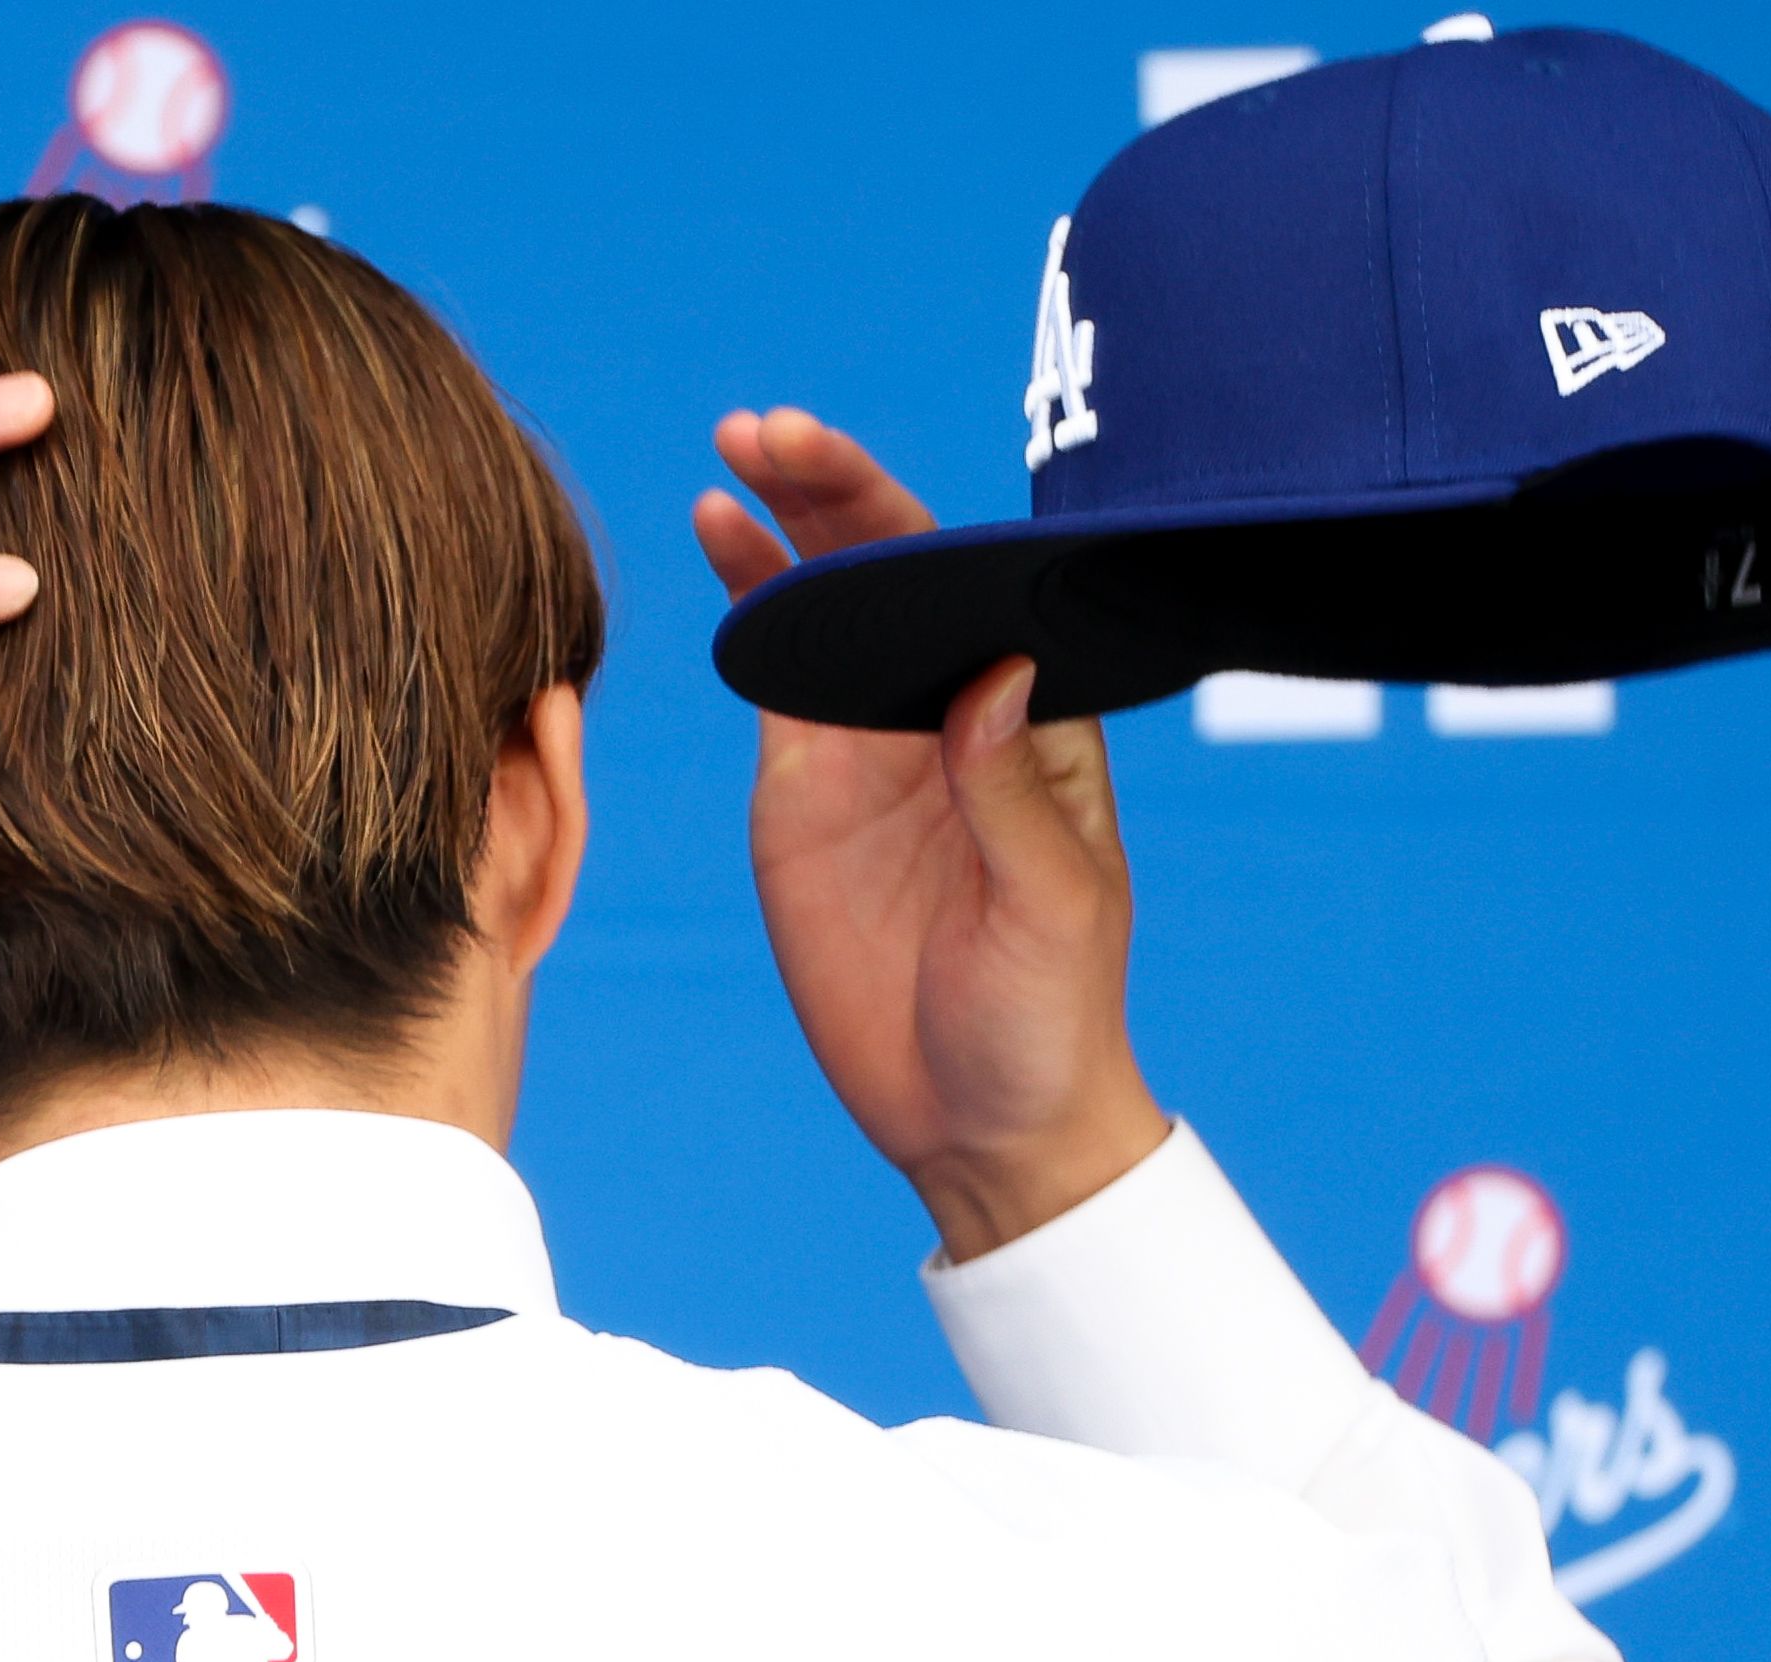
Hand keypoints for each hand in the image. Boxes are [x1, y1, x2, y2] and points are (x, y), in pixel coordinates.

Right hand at [693, 408, 1169, 1264]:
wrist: (982, 1124)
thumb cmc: (1051, 1018)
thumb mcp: (1050, 908)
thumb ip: (1011, 795)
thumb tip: (988, 676)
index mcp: (1033, 716)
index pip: (969, 582)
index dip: (908, 513)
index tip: (846, 465)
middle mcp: (952, 708)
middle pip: (888, 566)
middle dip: (830, 487)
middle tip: (763, 428)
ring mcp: (874, 745)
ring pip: (825, 602)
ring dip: (782, 524)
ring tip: (731, 455)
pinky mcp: (806, 794)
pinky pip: (773, 679)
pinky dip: (747, 603)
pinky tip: (720, 537)